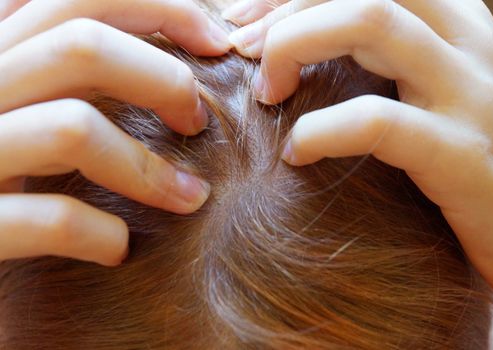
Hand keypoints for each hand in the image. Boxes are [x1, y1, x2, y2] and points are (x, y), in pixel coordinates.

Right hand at [0, 0, 229, 265]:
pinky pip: (48, 218)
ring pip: (73, 127)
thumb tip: (155, 48)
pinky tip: (118, 249)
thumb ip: (61, 71)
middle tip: (198, 122)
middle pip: (81, 46)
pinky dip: (100, 234)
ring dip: (149, 169)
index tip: (215, 41)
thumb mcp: (23, 102)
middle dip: (165, 78)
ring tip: (191, 198)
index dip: (162, 8)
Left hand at [224, 0, 492, 308]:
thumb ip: (393, 64)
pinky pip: (380, 122)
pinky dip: (323, 130)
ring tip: (265, 94)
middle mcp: (466, 46)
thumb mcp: (440, 95)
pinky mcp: (465, 157)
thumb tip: (310, 57)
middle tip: (239, 49)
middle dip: (284, 8)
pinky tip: (296, 153)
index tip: (244, 21)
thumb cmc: (479, 163)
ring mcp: (470, 96)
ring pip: (372, 22)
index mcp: (457, 25)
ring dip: (294, 46)